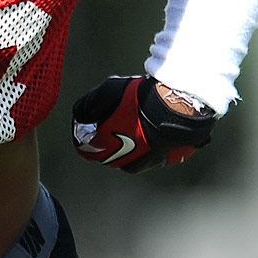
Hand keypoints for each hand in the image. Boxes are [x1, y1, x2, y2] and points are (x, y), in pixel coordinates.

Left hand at [71, 76, 214, 172]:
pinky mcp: (169, 158)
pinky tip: (153, 122)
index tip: (89, 122)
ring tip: (136, 117)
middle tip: (115, 116)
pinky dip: (150, 140)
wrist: (177, 107)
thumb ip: (86, 107)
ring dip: (131, 139)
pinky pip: (154, 150)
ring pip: (133, 153)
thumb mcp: (104, 94)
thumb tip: (80, 114)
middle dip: (110, 135)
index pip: (86, 149)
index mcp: (107, 152)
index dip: (85, 133)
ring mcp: (149, 163)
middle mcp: (126, 163)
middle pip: (110, 152)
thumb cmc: (140, 101)